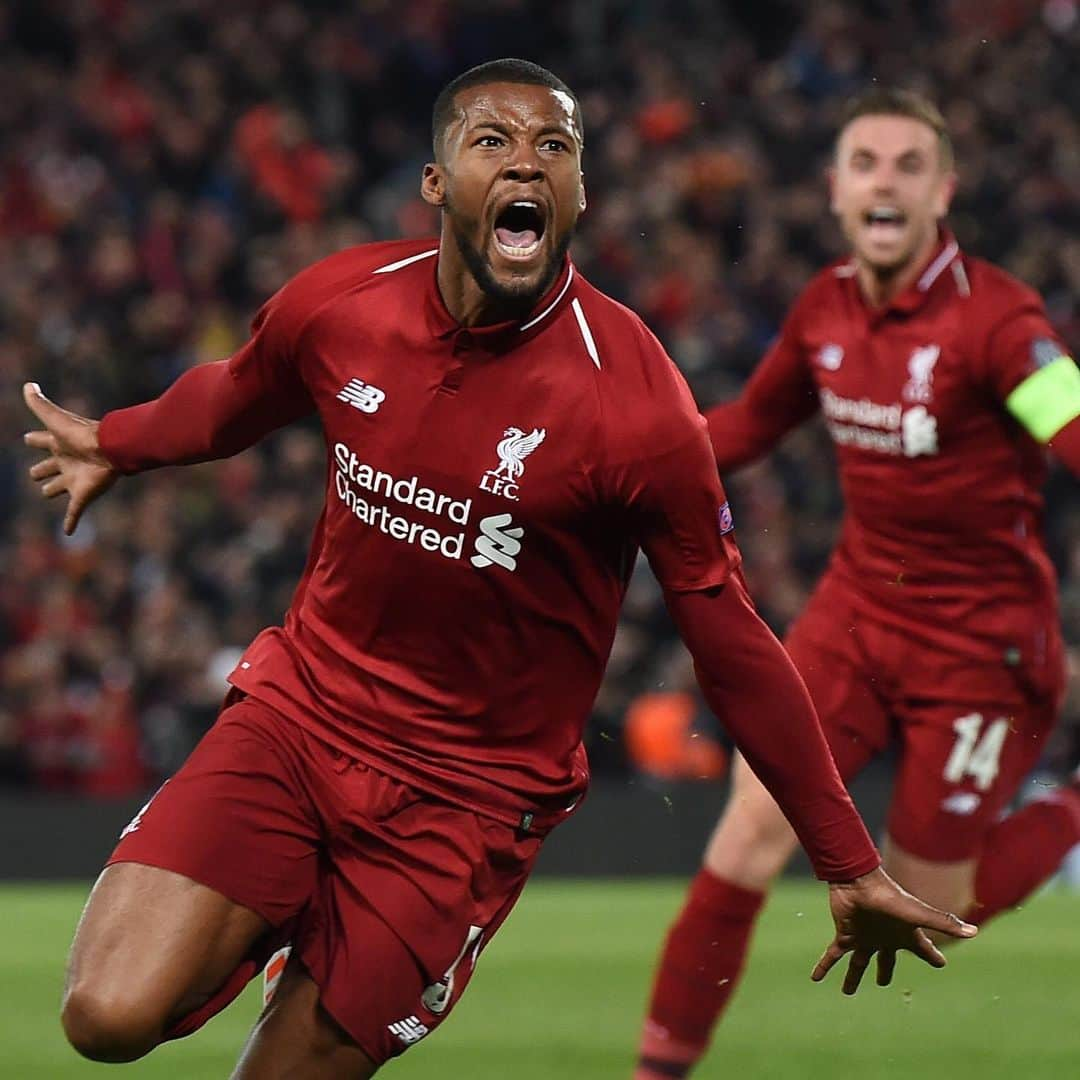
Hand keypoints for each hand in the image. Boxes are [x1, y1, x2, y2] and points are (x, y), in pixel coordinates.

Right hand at [23, 382, 116, 534]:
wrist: (112, 450)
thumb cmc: (83, 434)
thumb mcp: (55, 419)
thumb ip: (40, 404)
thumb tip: (27, 385)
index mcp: (59, 443)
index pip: (41, 440)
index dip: (34, 439)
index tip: (29, 438)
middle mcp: (66, 461)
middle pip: (49, 467)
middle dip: (42, 470)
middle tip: (36, 473)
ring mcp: (74, 479)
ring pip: (58, 487)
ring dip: (54, 491)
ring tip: (49, 493)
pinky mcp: (82, 495)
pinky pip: (73, 512)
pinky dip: (70, 523)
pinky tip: (68, 532)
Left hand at [812, 866, 976, 994]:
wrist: (858, 881)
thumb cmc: (890, 898)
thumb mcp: (919, 915)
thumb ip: (944, 924)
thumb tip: (975, 931)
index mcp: (904, 935)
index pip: (923, 951)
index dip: (932, 958)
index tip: (940, 964)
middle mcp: (883, 938)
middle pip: (886, 960)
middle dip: (885, 971)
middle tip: (884, 983)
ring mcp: (863, 938)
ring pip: (857, 963)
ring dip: (853, 977)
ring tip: (847, 992)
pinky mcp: (844, 936)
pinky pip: (833, 956)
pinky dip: (824, 967)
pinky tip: (815, 979)